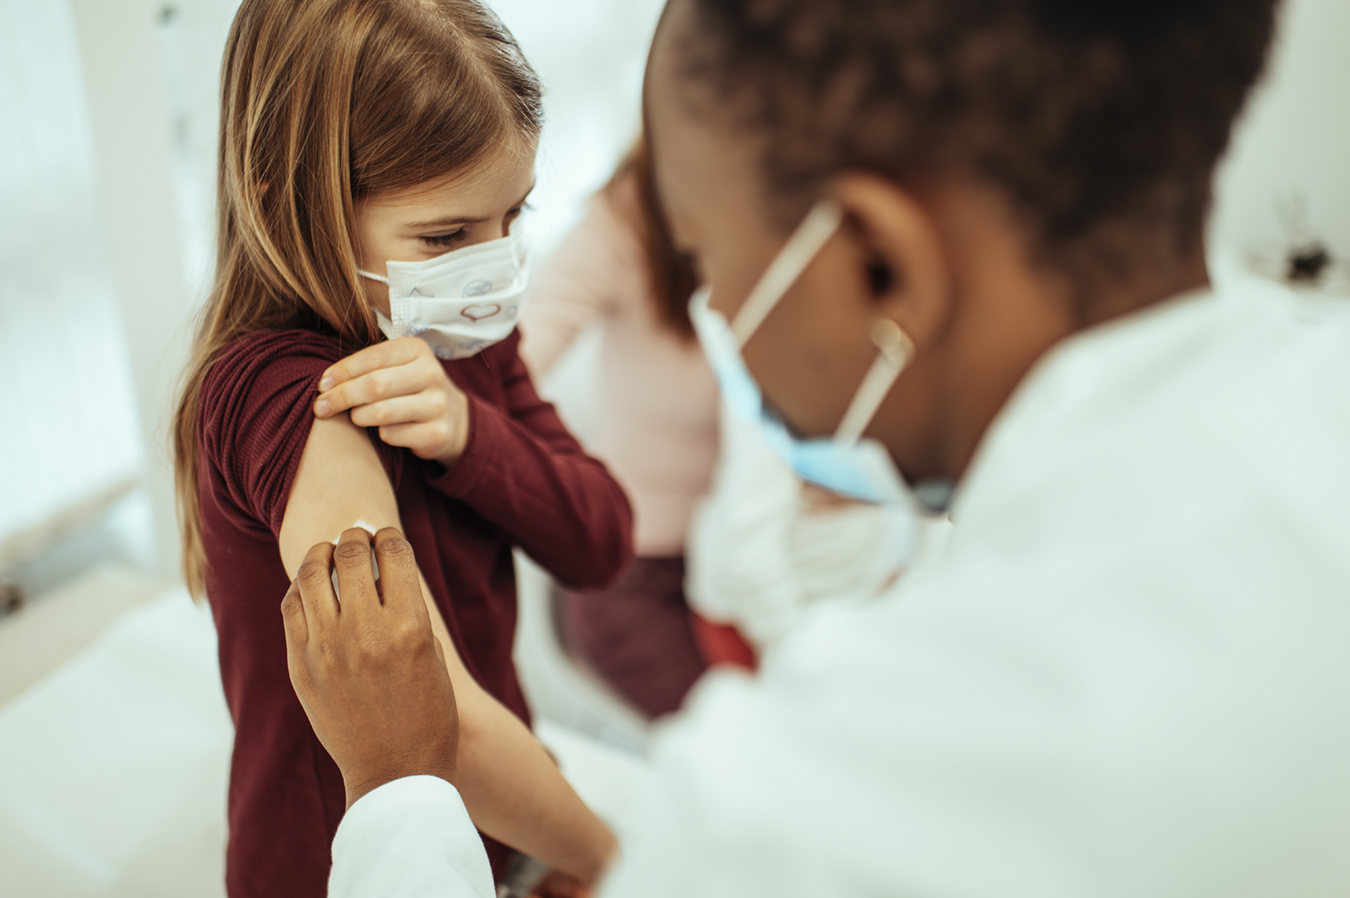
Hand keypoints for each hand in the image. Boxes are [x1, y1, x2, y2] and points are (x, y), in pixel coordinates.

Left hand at [281, 526, 459, 808]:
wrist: (395, 771)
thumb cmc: (426, 714)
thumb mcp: (433, 654)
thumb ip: (407, 609)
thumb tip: (383, 568)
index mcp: (409, 626)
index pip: (393, 552)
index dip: (390, 536)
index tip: (387, 536)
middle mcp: (365, 631)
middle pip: (349, 553)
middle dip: (355, 537)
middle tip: (357, 537)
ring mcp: (326, 648)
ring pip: (310, 574)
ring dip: (321, 554)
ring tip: (328, 553)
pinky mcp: (300, 665)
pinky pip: (291, 607)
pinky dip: (300, 588)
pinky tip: (310, 587)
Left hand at [313, 337, 470, 465]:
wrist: (452, 418)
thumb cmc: (409, 388)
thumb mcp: (395, 367)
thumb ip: (366, 367)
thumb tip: (326, 383)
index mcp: (417, 350)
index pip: (373, 357)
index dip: (342, 371)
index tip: (322, 385)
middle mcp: (432, 374)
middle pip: (375, 385)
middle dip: (342, 397)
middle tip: (321, 407)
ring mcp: (437, 405)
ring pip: (382, 412)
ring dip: (358, 417)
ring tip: (354, 417)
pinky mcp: (437, 433)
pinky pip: (392, 435)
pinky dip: (379, 435)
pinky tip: (381, 431)